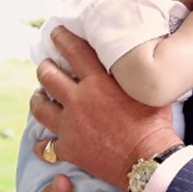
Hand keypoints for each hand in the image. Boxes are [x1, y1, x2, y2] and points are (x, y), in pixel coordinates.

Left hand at [30, 27, 178, 188]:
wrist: (148, 159)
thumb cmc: (155, 124)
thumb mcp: (147, 90)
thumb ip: (134, 75)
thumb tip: (139, 62)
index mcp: (98, 83)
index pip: (74, 52)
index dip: (62, 39)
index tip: (55, 32)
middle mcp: (79, 100)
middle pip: (49, 77)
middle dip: (44, 68)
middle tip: (45, 65)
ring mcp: (70, 125)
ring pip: (40, 108)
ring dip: (37, 100)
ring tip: (39, 96)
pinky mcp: (69, 149)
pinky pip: (46, 146)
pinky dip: (42, 144)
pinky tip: (42, 143)